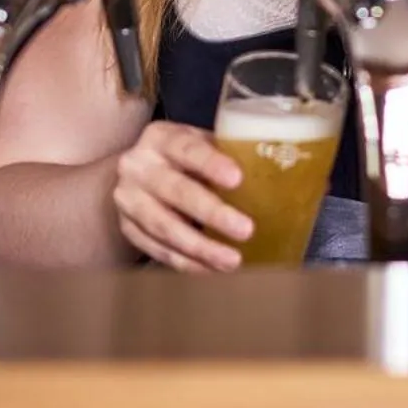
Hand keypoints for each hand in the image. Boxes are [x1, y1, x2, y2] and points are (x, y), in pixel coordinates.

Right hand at [114, 119, 253, 271]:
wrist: (134, 174)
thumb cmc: (182, 157)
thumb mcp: (197, 144)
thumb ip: (225, 154)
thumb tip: (279, 174)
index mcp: (160, 137)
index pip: (186, 148)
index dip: (211, 163)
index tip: (237, 179)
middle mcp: (138, 167)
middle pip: (175, 191)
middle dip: (212, 213)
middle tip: (246, 230)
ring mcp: (128, 200)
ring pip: (164, 227)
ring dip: (201, 248)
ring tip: (232, 261)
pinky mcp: (127, 229)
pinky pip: (158, 250)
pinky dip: (186, 263)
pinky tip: (210, 270)